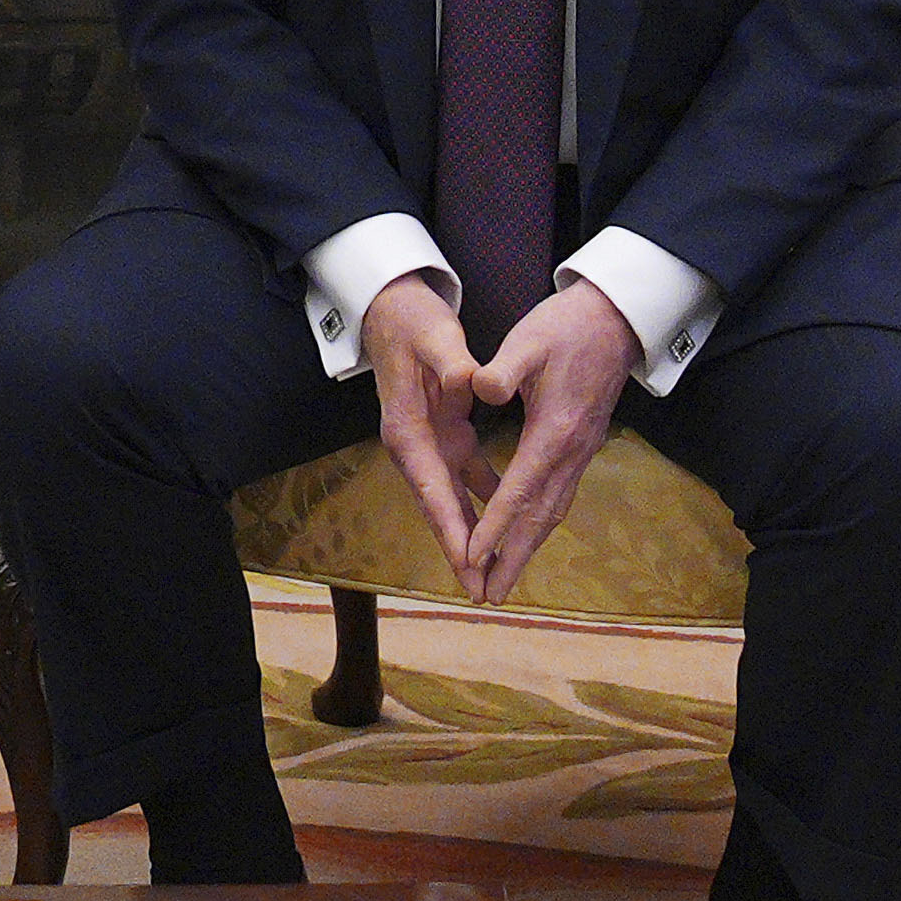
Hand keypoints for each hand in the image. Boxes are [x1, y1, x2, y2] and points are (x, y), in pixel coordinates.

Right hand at [356, 273, 488, 590]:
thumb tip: (472, 381)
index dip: (451, 528)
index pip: (433, 489)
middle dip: (461, 551)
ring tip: (494, 575)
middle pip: (440, 509)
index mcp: (408, 430)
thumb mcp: (434, 336)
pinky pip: (468, 477)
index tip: (468, 562)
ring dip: (473, 536)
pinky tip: (507, 521)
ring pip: (454, 500)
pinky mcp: (444, 434)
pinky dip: (485, 500)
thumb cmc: (412, 322)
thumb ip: (453, 361)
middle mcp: (415, 446)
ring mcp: (429, 443)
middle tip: (482, 591)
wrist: (393, 309)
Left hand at [455, 278, 639, 604]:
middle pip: (540, 518)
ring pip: (552, 513)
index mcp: (553, 431)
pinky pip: (558, 498)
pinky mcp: (581, 448)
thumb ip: (503, 369)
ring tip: (502, 581)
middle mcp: (571, 452)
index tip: (472, 555)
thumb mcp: (529, 339)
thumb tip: (479, 390)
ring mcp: (580, 453)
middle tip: (489, 596)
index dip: (494, 525)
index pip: (519, 489)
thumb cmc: (568, 327)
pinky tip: (523, 537)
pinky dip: (538, 525)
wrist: (616, 320)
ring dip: (527, 549)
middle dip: (513, 558)